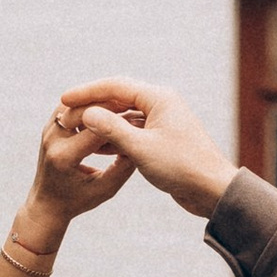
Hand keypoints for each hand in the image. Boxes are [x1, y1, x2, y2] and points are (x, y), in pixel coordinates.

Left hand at [17, 110, 136, 251]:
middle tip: (135, 107)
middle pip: (86, 109)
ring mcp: (49, 129)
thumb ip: (124, 168)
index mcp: (64, 156)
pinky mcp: (51, 125)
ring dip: (100, 102)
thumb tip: (142, 142)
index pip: (97, 130)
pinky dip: (91, 105)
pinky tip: (109, 111)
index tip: (141, 121)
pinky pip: (73, 106)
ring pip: (78, 102)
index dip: (121, 124)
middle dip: (112, 106)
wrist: (47, 204)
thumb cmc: (77, 200)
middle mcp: (52, 139)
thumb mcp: (105, 190)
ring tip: (123, 106)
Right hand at [58, 79, 236, 219]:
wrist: (212, 190)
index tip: (64, 99)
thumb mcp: (140, 149)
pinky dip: (115, 137)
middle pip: (119, 98)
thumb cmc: (181, 167)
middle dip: (92, 106)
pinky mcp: (161, 139)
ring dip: (102, 123)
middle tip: (66, 114)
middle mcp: (161, 105)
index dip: (87, 92)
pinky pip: (132, 131)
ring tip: (77, 130)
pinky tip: (97, 147)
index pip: (115, 86)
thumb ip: (112, 129)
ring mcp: (162, 121)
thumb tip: (87, 113)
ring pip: (124, 116)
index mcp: (159, 98)